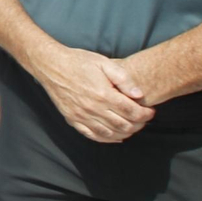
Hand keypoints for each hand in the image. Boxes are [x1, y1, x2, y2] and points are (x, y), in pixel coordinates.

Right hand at [30, 45, 154, 141]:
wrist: (51, 65)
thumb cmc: (78, 62)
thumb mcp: (104, 63)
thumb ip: (124, 79)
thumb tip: (139, 95)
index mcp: (103, 94)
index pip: (132, 112)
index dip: (146, 114)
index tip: (150, 111)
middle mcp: (93, 108)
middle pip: (124, 125)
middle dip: (139, 124)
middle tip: (143, 119)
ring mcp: (81, 116)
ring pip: (110, 133)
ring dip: (126, 133)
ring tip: (132, 126)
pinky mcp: (72, 119)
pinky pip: (93, 136)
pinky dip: (108, 139)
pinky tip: (116, 136)